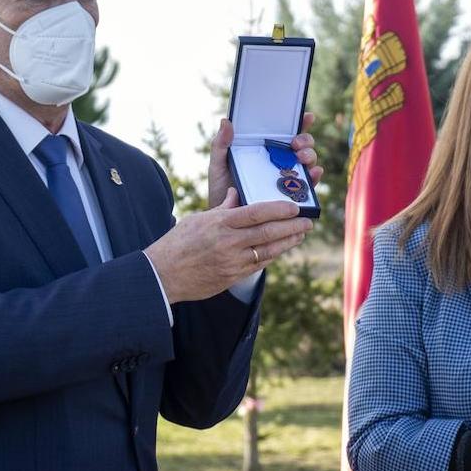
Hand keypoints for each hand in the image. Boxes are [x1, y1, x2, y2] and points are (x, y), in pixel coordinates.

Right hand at [144, 189, 312, 302]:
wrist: (163, 275)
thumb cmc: (178, 243)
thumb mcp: (198, 219)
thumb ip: (222, 208)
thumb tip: (236, 193)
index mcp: (220, 223)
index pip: (256, 212)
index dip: (279, 209)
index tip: (295, 207)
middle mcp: (229, 242)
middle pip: (268, 232)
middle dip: (292, 227)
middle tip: (308, 221)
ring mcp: (232, 262)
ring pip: (268, 250)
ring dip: (288, 242)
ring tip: (300, 234)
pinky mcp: (233, 277)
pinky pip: (259, 265)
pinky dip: (273, 255)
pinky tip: (282, 248)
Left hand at [207, 112, 322, 207]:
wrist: (224, 224)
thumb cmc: (221, 191)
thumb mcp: (218, 166)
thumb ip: (221, 145)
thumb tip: (226, 121)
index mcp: (265, 150)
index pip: (285, 132)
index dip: (299, 122)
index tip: (306, 117)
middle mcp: (279, 162)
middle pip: (301, 146)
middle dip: (305, 140)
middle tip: (296, 144)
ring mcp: (287, 179)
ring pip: (307, 163)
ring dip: (310, 157)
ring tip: (302, 158)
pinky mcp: (291, 197)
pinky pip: (308, 186)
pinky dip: (314, 178)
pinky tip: (313, 174)